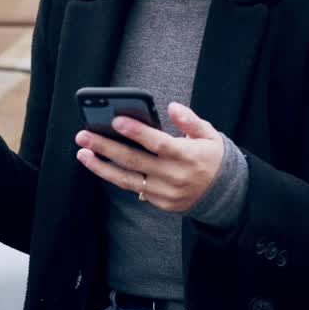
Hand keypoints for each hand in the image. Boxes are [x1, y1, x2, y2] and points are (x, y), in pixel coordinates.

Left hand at [75, 102, 223, 212]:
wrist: (225, 196)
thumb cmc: (213, 159)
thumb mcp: (210, 135)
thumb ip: (190, 121)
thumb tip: (173, 107)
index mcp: (187, 155)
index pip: (157, 143)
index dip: (136, 131)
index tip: (116, 120)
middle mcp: (173, 175)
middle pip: (134, 160)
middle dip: (105, 147)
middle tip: (83, 135)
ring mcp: (164, 191)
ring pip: (127, 179)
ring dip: (101, 166)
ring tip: (83, 153)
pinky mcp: (159, 202)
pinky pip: (133, 188)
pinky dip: (115, 176)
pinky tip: (100, 165)